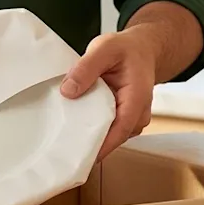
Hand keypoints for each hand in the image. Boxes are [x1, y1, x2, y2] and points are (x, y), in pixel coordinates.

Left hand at [60, 29, 156, 161]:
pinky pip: (107, 130)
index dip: (100, 146)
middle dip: (89, 145)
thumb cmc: (127, 50)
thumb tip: (68, 91)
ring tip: (64, 139)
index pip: (120, 130)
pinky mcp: (122, 120)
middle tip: (61, 150)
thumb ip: (86, 68)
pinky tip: (74, 127)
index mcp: (137, 99)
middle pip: (113, 138)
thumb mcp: (105, 48)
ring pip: (109, 136)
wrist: (142, 50)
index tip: (79, 156)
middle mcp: (138, 115)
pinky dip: (91, 129)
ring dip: (89, 137)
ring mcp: (131, 120)